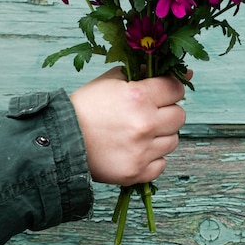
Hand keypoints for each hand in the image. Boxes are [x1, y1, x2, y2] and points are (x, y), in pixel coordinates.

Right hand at [70, 67, 186, 185]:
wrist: (58, 141)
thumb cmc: (86, 107)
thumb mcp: (112, 79)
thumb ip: (147, 72)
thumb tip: (186, 72)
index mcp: (138, 97)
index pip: (176, 89)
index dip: (169, 89)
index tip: (160, 93)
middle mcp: (144, 124)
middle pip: (179, 116)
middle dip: (166, 112)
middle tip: (148, 114)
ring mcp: (141, 151)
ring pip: (173, 140)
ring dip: (160, 136)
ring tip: (138, 133)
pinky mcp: (135, 172)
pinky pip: (161, 164)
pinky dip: (152, 159)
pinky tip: (136, 150)